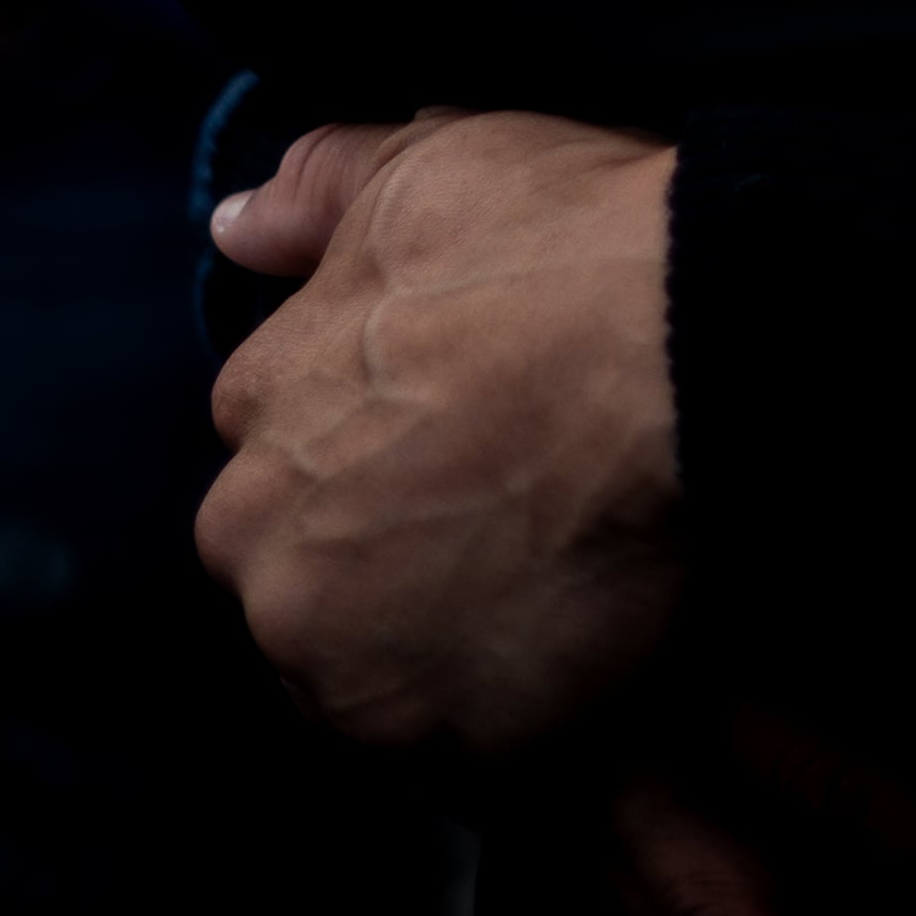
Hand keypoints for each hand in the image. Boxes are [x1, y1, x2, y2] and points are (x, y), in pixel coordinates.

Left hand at [201, 105, 682, 752]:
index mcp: (253, 410)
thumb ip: (317, 188)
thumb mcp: (427, 167)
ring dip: (442, 642)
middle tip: (511, 514)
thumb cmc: (561, 245)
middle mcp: (264, 551)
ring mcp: (346, 661)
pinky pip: (465, 747)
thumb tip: (234, 225)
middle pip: (317, 578)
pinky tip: (576, 639)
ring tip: (550, 582)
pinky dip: (511, 711)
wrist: (681, 345)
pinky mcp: (444, 745)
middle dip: (392, 558)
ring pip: (379, 671)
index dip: (379, 449)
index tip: (457, 440)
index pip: (287, 458)